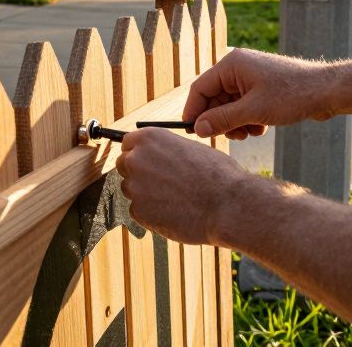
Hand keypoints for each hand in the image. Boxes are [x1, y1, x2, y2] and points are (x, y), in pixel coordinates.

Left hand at [116, 128, 252, 244]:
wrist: (227, 205)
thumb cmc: (217, 175)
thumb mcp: (192, 148)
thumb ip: (168, 150)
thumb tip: (161, 157)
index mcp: (150, 138)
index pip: (128, 143)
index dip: (138, 153)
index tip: (145, 161)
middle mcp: (136, 159)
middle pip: (124, 165)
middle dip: (138, 173)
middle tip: (159, 183)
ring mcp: (134, 186)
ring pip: (131, 190)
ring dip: (146, 194)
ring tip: (174, 199)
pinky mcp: (138, 211)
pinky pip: (138, 211)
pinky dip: (151, 213)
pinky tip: (173, 212)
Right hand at [184, 48, 335, 139]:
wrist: (327, 91)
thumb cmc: (292, 95)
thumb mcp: (253, 111)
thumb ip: (222, 119)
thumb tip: (197, 128)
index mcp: (231, 65)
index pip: (200, 88)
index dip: (194, 111)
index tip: (192, 132)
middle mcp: (238, 68)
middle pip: (214, 99)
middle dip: (221, 121)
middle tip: (232, 137)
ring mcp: (251, 78)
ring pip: (229, 106)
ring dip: (236, 123)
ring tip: (251, 132)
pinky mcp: (262, 89)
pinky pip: (244, 107)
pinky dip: (249, 120)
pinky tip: (262, 128)